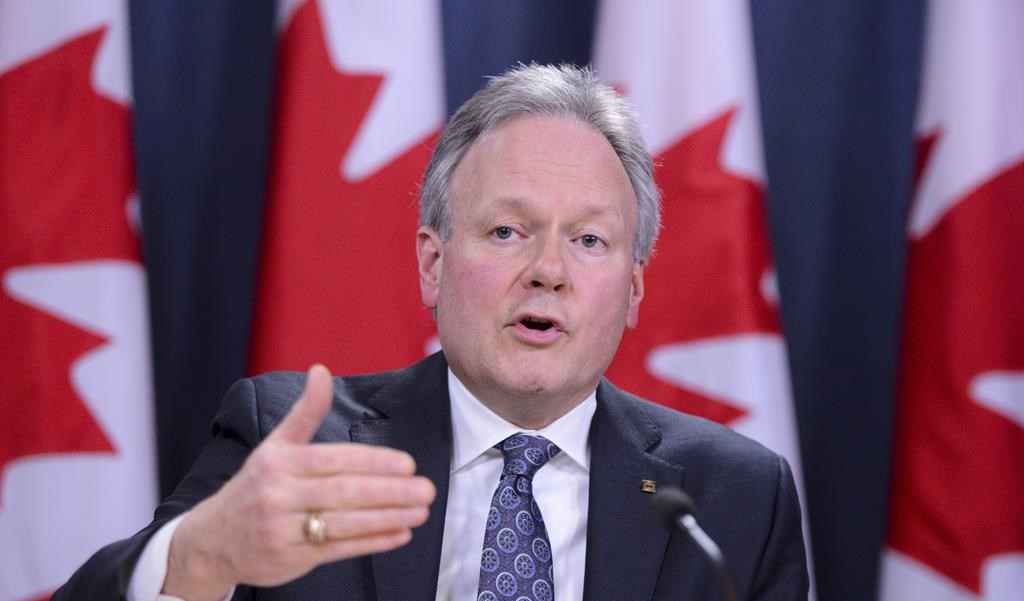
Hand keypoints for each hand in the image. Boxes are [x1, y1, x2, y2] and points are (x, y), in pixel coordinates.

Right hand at [162, 364, 435, 600]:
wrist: (213, 539)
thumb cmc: (255, 486)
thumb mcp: (275, 445)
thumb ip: (305, 412)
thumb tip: (321, 370)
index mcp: (279, 462)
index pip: (335, 460)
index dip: (374, 462)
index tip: (407, 464)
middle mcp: (278, 495)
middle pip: (344, 493)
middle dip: (390, 492)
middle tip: (426, 489)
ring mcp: (284, 530)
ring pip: (345, 524)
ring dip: (388, 518)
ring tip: (421, 511)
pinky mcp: (291, 559)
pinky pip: (339, 550)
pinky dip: (372, 542)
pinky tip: (400, 534)